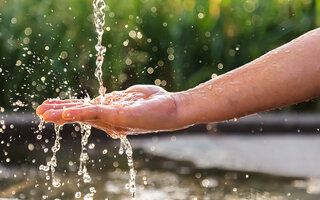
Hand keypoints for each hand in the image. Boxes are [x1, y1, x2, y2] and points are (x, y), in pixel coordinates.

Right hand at [36, 85, 185, 137]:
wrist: (174, 108)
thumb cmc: (157, 102)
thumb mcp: (134, 96)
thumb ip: (120, 97)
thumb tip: (110, 97)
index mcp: (112, 112)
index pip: (86, 110)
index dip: (69, 108)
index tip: (52, 105)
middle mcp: (110, 119)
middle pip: (81, 115)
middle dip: (60, 113)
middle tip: (40, 112)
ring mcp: (114, 119)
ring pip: (84, 115)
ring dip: (63, 115)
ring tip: (44, 114)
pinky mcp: (120, 116)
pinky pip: (96, 114)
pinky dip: (79, 114)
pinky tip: (64, 114)